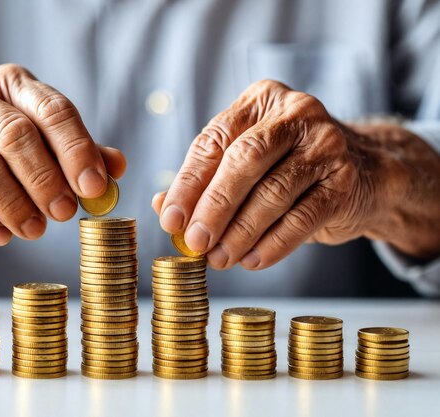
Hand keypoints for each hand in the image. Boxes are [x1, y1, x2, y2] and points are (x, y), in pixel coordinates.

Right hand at [0, 64, 125, 258]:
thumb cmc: (1, 173)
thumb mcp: (45, 160)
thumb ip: (79, 158)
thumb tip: (117, 167)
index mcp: (13, 86)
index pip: (52, 109)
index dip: (77, 149)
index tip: (95, 187)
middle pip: (17, 134)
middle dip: (47, 179)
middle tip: (65, 213)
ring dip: (17, 204)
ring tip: (35, 230)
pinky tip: (0, 236)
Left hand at [153, 80, 385, 269]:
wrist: (366, 173)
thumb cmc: (291, 167)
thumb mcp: (247, 163)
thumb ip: (205, 179)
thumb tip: (161, 206)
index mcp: (261, 100)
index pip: (214, 140)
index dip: (188, 183)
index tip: (170, 219)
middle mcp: (296, 113)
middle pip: (244, 161)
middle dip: (214, 207)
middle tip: (194, 242)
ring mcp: (326, 144)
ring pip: (272, 192)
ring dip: (240, 233)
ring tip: (219, 259)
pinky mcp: (345, 181)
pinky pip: (302, 218)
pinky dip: (273, 244)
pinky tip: (252, 260)